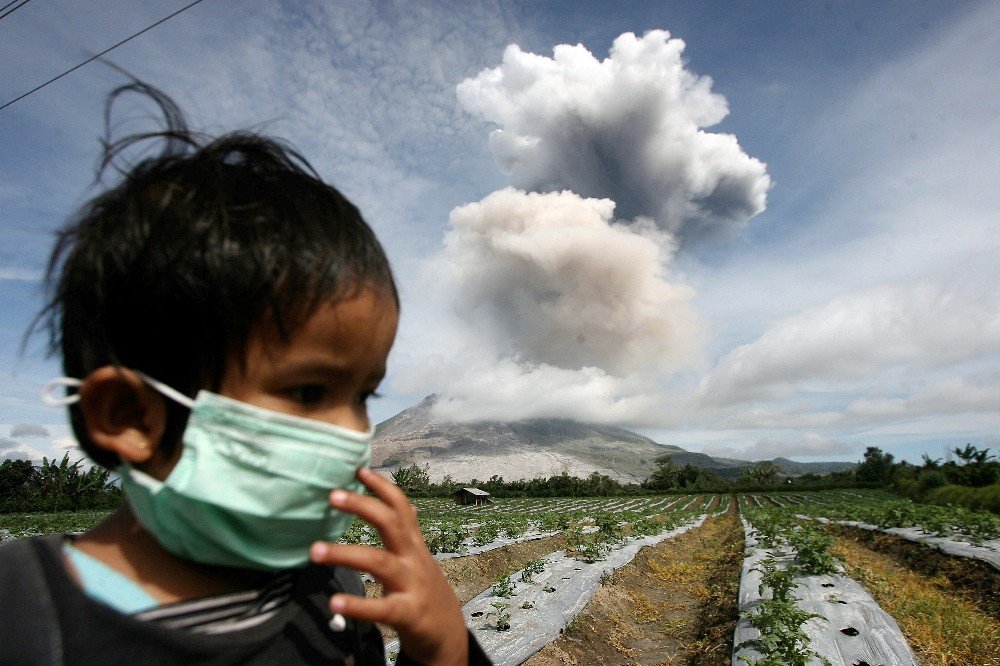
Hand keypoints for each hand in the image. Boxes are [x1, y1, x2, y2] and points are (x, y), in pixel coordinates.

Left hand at [310, 467, 468, 665]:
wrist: (447, 633)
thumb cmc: (424, 592)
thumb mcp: (419, 559)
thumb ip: (409, 535)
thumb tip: (405, 508)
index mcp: (413, 545)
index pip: (401, 507)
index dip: (382, 487)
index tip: (359, 470)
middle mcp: (414, 559)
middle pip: (391, 524)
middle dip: (363, 506)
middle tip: (332, 495)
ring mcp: (412, 585)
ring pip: (379, 562)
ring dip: (346, 554)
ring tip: (314, 550)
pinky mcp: (408, 614)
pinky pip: (381, 608)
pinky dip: (358, 605)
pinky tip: (334, 602)